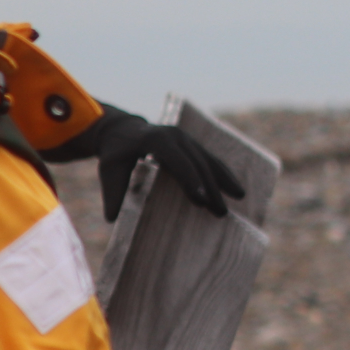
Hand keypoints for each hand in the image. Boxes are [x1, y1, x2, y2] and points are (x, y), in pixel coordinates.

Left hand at [77, 108, 247, 220]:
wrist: (122, 130)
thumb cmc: (115, 153)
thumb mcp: (110, 171)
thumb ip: (113, 193)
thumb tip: (111, 219)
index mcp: (158, 140)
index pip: (178, 161)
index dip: (191, 180)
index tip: (202, 200)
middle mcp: (177, 136)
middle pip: (199, 163)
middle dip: (212, 187)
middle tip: (220, 211)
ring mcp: (187, 139)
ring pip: (209, 160)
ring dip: (224, 179)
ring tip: (239, 197)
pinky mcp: (192, 144)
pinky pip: (210, 159)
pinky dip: (222, 173)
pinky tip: (233, 187)